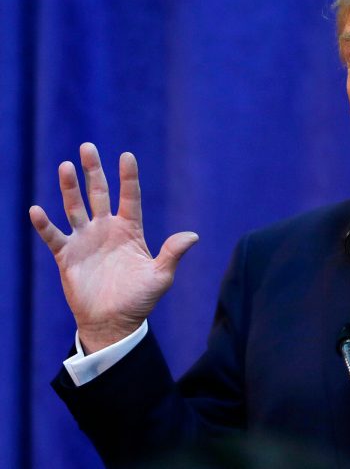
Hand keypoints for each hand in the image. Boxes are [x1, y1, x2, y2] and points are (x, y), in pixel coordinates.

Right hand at [29, 143, 197, 353]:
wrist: (114, 322)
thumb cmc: (139, 299)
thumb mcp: (161, 276)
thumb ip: (173, 253)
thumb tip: (193, 235)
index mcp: (130, 230)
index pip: (130, 197)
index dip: (128, 177)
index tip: (127, 155)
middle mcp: (106, 229)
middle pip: (99, 193)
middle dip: (94, 171)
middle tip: (87, 146)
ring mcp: (85, 240)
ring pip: (75, 207)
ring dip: (69, 188)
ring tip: (65, 166)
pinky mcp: (67, 256)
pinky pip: (54, 236)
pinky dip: (44, 224)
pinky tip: (37, 210)